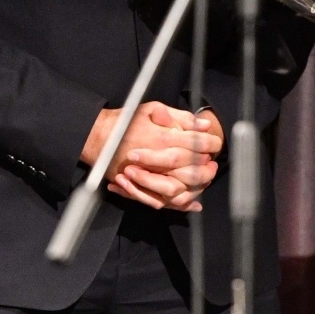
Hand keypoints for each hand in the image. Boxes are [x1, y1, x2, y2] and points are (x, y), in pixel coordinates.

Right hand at [81, 102, 221, 211]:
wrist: (99, 138)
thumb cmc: (126, 122)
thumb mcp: (152, 109)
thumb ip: (179, 117)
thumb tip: (204, 124)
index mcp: (162, 139)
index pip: (196, 145)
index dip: (210, 144)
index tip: (215, 144)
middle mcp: (155, 161)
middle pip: (192, 171)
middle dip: (206, 169)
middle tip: (212, 163)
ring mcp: (147, 178)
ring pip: (180, 190)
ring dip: (196, 187)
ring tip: (204, 178)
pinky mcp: (139, 188)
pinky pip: (163, 202)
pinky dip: (180, 204)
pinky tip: (193, 202)